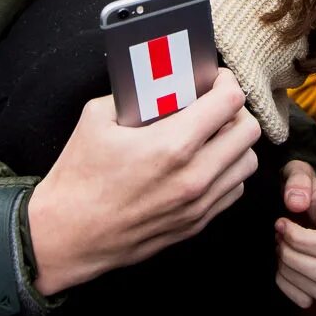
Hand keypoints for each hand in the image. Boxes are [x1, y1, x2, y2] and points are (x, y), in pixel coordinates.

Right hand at [28, 68, 260, 295]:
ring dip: (236, 144)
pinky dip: (227, 172)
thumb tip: (158, 82)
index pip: (229, 101)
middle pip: (249, 131)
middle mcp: (193, 176)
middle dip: (236, 110)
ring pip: (247, 163)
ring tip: (214, 135)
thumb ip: (134, 95)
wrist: (66, 236)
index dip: (227, 82)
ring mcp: (197, 204)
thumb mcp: (97, 118)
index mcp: (171, 144)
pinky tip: (205, 164)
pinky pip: (233, 191)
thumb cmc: (78, 177)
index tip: (217, 79)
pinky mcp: (195, 224)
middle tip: (217, 105)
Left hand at [274, 160, 315, 307]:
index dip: (301, 240)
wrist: (296, 200)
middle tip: (277, 240)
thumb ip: (298, 181)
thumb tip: (295, 203)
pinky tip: (280, 267)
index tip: (280, 224)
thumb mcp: (297, 172)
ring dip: (289, 272)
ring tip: (278, 250)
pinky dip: (288, 287)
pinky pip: (306, 300)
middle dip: (293, 258)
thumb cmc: (298, 187)